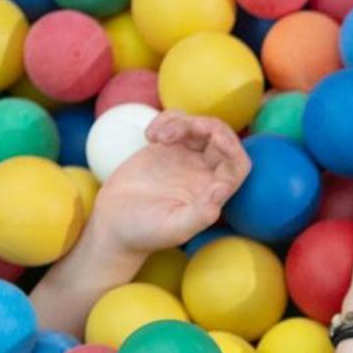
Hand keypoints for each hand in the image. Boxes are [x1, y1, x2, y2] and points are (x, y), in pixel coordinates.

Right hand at [90, 111, 251, 254]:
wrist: (114, 224)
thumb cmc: (145, 232)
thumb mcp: (174, 229)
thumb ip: (201, 214)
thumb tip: (223, 189)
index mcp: (213, 192)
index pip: (237, 164)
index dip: (233, 149)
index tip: (215, 138)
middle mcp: (204, 173)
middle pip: (221, 138)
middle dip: (208, 126)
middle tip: (185, 128)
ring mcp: (185, 158)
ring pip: (198, 127)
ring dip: (182, 122)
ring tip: (156, 139)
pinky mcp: (165, 148)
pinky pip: (176, 122)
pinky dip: (167, 120)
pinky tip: (149, 136)